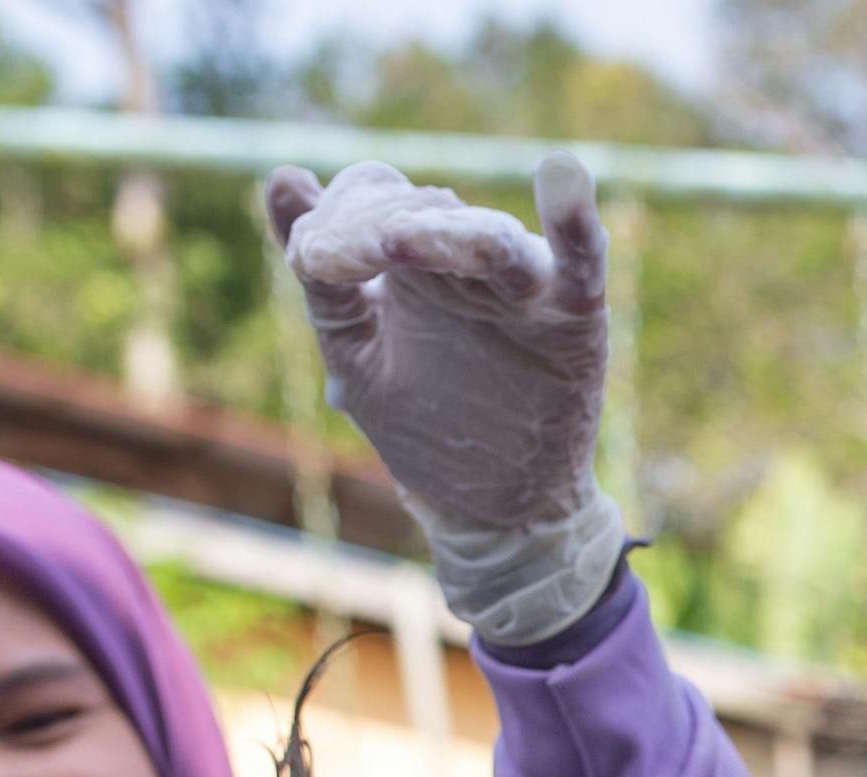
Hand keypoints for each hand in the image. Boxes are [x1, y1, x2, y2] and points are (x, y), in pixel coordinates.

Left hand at [262, 155, 625, 646]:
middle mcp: (470, 262)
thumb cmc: (427, 434)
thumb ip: (324, 276)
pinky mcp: (574, 320)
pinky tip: (562, 176)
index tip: (313, 262)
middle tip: (341, 262)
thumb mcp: (356, 351)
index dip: (338, 217)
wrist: (497, 512)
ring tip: (399, 243)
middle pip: (423, 207)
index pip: (375, 195)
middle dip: (376, 228)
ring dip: (442, 233)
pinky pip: (581, 260)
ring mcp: (523, 290)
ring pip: (488, 238)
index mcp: (416, 260)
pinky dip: (574, 222)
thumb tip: (284, 174)